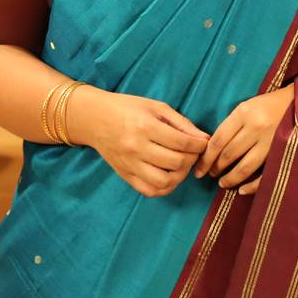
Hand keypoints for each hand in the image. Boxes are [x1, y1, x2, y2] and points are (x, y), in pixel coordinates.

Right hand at [71, 86, 209, 197]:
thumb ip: (181, 123)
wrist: (94, 118)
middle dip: (192, 159)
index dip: (199, 145)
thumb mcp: (155, 107)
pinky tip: (169, 176)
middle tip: (193, 153)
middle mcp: (137, 147)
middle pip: (176, 163)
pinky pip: (150, 190)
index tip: (203, 143)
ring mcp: (130, 164)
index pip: (183, 143)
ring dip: (180, 176)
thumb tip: (203, 139)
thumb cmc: (127, 108)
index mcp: (145, 126)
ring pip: (165, 181)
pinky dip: (164, 187)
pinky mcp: (125, 175)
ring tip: (182, 165)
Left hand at [192, 85, 294, 194]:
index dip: (206, 158)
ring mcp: (270, 142)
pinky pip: (265, 175)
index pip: (218, 140)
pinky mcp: (282, 153)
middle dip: (216, 168)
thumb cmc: (268, 105)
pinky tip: (241, 190)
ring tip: (222, 183)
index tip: (199, 169)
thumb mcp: (246, 107)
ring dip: (230, 179)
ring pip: (244, 167)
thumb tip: (212, 150)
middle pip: (229, 154)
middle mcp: (256, 127)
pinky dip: (252, 186)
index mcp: (244, 113)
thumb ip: (231, 125)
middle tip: (210, 175)